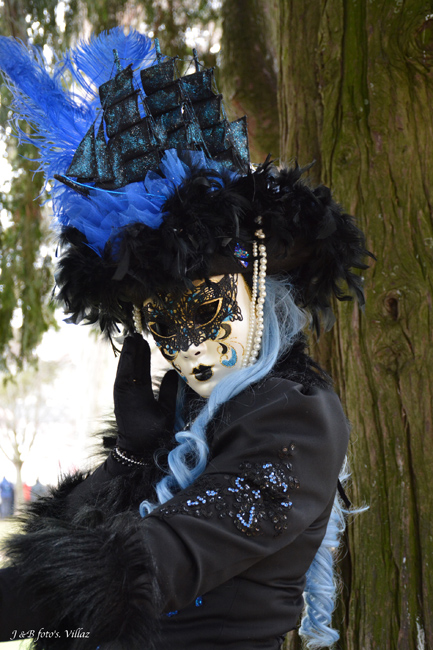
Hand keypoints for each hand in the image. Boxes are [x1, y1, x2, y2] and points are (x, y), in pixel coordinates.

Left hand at [114, 334, 177, 453]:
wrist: (134, 449)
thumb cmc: (153, 433)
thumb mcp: (166, 413)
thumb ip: (169, 391)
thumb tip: (171, 372)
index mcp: (136, 391)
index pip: (137, 365)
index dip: (139, 350)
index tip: (141, 337)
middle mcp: (125, 389)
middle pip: (129, 363)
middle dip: (132, 348)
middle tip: (136, 333)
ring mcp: (121, 392)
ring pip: (125, 368)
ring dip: (130, 355)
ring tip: (135, 341)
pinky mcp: (121, 395)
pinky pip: (124, 374)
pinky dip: (128, 364)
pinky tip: (133, 359)